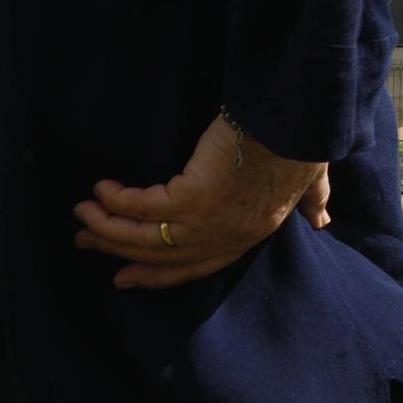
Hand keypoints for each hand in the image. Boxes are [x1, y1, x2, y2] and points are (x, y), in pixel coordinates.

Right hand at [73, 112, 329, 289]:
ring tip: (80, 214)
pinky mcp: (192, 197)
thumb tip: (322, 219)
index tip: (125, 277)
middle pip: (161, 255)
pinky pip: (141, 206)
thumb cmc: (301, 146)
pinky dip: (117, 200)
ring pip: (144, 236)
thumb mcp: (311, 181)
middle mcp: (226, 236)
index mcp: (251, 234)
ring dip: (107, 227)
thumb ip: (312, 201)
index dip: (158, 273)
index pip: (196, 265)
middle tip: (85, 241)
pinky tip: (100, 190)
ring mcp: (207, 221)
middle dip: (118, 251)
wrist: (297, 124)